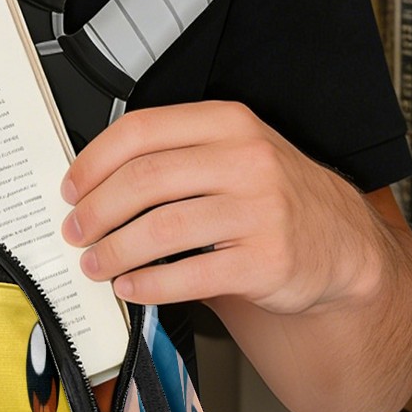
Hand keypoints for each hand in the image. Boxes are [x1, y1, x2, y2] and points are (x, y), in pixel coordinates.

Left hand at [60, 101, 382, 314]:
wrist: (341, 244)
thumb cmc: (272, 199)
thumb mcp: (232, 156)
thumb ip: (174, 158)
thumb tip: (92, 186)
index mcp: (228, 123)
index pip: (141, 131)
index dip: (93, 162)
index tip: (71, 189)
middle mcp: (246, 160)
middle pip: (144, 179)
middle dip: (96, 211)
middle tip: (76, 231)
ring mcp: (260, 211)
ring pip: (161, 228)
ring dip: (115, 251)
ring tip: (96, 264)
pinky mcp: (266, 260)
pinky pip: (190, 274)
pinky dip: (149, 285)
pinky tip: (131, 288)